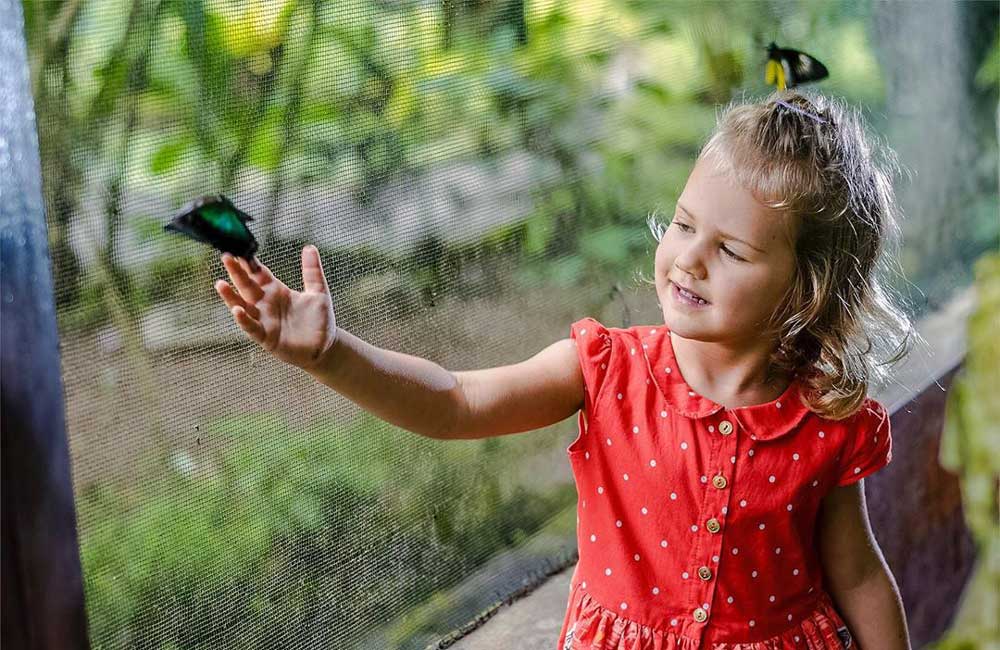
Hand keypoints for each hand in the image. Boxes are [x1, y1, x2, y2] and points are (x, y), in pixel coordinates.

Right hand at [214, 245, 337, 370]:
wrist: (325, 346)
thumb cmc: (320, 320)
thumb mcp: (318, 292)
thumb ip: (312, 271)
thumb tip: (309, 247)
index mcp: (276, 291)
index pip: (258, 273)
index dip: (249, 262)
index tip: (238, 248)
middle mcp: (266, 304)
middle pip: (247, 286)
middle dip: (236, 272)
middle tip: (226, 256)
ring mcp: (264, 320)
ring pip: (243, 306)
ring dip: (231, 296)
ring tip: (220, 284)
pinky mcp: (266, 337)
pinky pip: (252, 327)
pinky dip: (244, 319)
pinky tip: (237, 310)